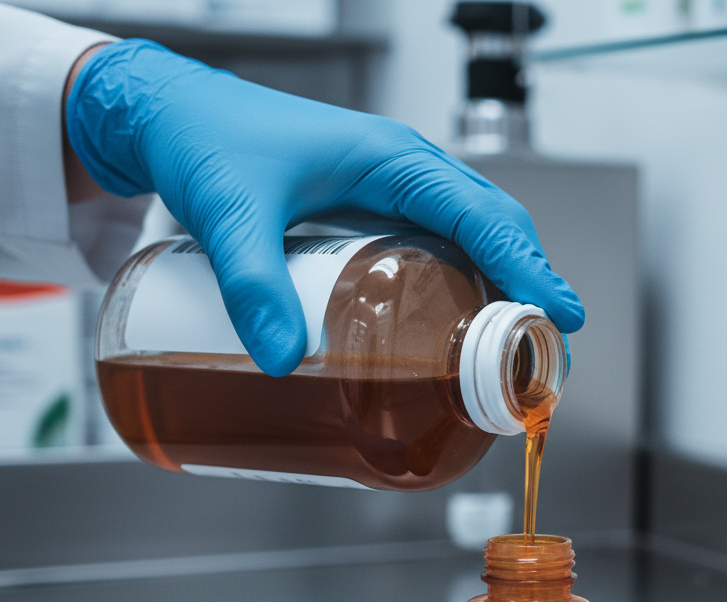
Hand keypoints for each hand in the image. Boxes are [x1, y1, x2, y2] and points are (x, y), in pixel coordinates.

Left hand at [65, 40, 584, 375]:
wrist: (167, 117)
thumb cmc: (205, 138)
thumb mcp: (229, 211)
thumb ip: (252, 283)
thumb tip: (283, 360)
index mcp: (390, 158)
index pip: (483, 214)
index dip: (528, 266)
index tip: (559, 315)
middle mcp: (401, 171)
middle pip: (492, 225)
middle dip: (528, 282)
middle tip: (543, 346)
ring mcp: (388, 191)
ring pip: (470, 235)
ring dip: (501, 284)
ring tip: (512, 345)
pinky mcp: (369, 212)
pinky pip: (436, 245)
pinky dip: (462, 281)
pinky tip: (453, 324)